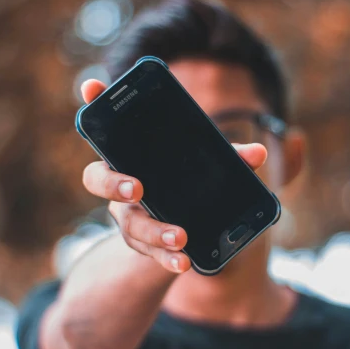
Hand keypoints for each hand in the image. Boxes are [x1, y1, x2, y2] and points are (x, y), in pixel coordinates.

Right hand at [80, 78, 267, 273]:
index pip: (104, 121)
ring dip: (153, 230)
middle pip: (96, 179)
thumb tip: (258, 154)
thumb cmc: (190, 178)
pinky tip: (184, 262)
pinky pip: (147, 251)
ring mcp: (126, 213)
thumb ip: (231, 157)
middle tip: (137, 188)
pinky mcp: (141, 242)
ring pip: (127, 223)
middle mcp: (119, 180)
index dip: (94, 102)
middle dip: (112, 182)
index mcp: (131, 152)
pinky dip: (166, 258)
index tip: (91, 86)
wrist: (189, 226)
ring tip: (179, 237)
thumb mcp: (211, 164)